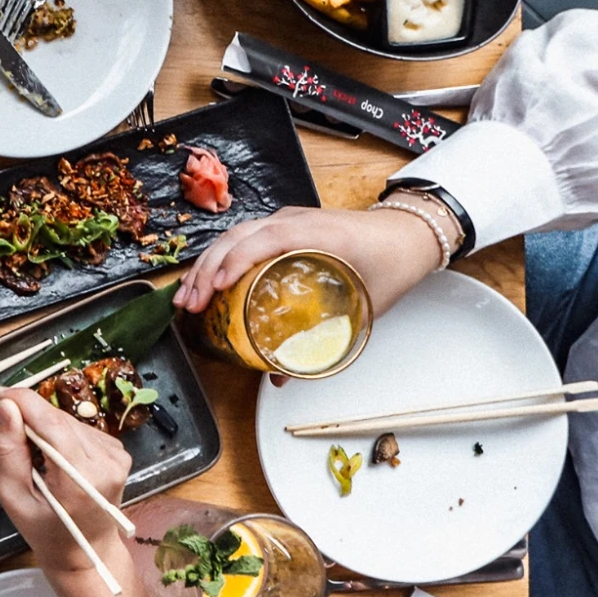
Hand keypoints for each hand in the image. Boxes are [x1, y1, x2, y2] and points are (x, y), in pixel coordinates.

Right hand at [0, 389, 194, 596]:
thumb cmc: (45, 532)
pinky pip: (78, 430)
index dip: (22, 402)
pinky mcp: (117, 452)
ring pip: (67, 421)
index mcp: (82, 477)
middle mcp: (106, 460)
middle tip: (0, 430)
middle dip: (27, 417)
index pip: (50, 421)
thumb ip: (9, 452)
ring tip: (22, 449)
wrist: (86, 552)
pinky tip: (47, 456)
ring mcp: (116, 455)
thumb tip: (6, 409)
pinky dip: (57, 436)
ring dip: (41, 427)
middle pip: (58, 418)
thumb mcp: (14, 497)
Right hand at [175, 206, 436, 317]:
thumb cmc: (391, 262)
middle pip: (237, 237)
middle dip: (207, 270)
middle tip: (190, 304)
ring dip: (206, 265)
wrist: (410, 234)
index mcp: (318, 233)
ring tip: (187, 296)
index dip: (237, 262)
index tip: (217, 288)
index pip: (266, 238)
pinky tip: (206, 281)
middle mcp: (296, 220)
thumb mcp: (361, 306)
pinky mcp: (282, 226)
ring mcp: (286, 220)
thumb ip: (321, 341)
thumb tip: (281, 376)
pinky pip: (241, 238)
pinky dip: (219, 259)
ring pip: (233, 236)